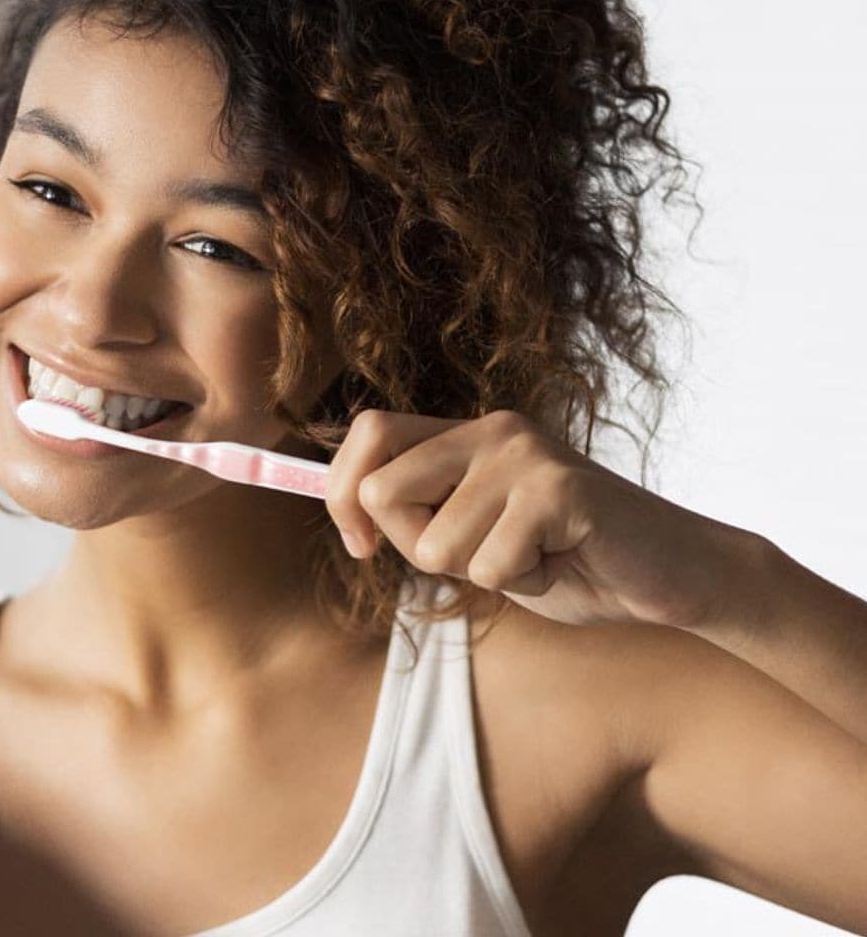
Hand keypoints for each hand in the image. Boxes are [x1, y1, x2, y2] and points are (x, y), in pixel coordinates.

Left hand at [323, 409, 761, 629]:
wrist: (673, 576)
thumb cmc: (571, 562)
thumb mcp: (476, 537)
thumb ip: (421, 517)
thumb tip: (349, 516)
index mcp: (467, 433)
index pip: (369, 431)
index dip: (341, 492)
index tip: (361, 545)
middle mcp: (492, 429)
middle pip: (382, 492)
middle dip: (417, 547)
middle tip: (485, 555)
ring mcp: (526, 454)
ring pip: (435, 544)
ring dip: (485, 574)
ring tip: (539, 556)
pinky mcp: (559, 490)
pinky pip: (491, 565)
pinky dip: (524, 585)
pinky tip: (565, 562)